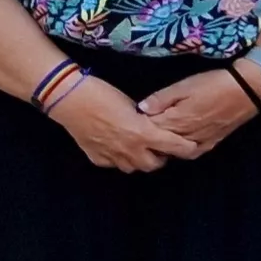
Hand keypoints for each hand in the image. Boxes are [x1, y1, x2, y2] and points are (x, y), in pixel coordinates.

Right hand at [49, 78, 198, 172]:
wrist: (69, 99)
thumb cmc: (101, 93)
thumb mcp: (130, 103)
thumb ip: (144, 120)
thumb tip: (150, 125)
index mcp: (143, 134)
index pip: (174, 147)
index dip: (186, 148)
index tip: (192, 146)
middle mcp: (130, 150)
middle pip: (155, 164)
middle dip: (160, 157)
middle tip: (159, 145)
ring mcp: (112, 157)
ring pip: (134, 167)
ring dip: (139, 160)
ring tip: (137, 147)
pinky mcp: (97, 158)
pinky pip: (114, 164)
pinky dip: (118, 158)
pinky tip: (114, 146)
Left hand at [136, 69, 260, 152]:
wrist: (246, 91)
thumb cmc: (212, 84)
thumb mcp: (183, 86)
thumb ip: (161, 99)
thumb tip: (140, 109)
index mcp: (176, 121)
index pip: (150, 130)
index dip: (139, 127)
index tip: (129, 122)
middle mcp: (186, 136)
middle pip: (161, 142)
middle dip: (149, 138)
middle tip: (138, 133)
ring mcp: (200, 142)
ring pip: (175, 151)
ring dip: (164, 146)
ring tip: (154, 139)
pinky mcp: (211, 143)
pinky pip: (192, 152)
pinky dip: (182, 151)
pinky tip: (176, 147)